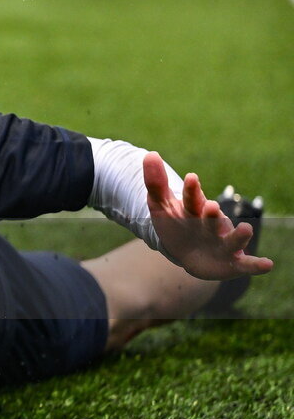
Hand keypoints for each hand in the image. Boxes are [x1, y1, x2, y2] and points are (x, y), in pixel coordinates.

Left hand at [144, 152, 272, 280]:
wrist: (185, 251)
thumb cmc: (174, 224)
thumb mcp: (160, 205)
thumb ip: (155, 183)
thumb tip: (150, 154)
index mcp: (195, 209)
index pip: (192, 198)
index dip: (192, 190)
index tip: (191, 178)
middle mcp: (212, 224)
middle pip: (211, 218)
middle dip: (211, 213)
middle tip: (210, 206)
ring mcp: (223, 242)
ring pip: (232, 239)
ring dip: (239, 235)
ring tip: (246, 229)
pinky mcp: (231, 261)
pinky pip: (246, 264)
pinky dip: (256, 265)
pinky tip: (268, 264)